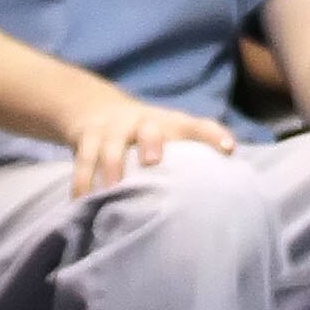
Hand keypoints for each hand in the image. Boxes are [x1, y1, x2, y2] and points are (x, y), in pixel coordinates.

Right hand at [63, 82, 236, 196]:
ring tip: (111, 191)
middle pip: (149, 128)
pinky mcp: (87, 136)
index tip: (228, 149)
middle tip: (153, 162)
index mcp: (168, 122)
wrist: (94, 107)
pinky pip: (82, 160)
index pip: (196, 125)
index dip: (212, 135)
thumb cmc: (144, 133)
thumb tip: (224, 185)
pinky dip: (81, 182)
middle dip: (151, 143)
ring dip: (111, 167)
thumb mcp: (166, 134)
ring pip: (111, 145)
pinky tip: (80, 202)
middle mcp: (142, 121)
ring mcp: (113, 128)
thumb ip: (188, 154)